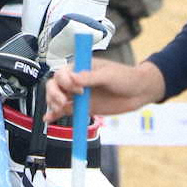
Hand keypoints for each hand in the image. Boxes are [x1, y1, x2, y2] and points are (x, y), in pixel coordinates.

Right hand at [44, 59, 164, 121]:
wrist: (138, 92)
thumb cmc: (125, 77)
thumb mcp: (108, 75)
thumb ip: (90, 77)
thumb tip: (73, 78)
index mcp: (81, 67)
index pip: (63, 72)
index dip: (65, 81)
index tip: (78, 89)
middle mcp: (77, 80)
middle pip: (55, 85)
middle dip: (54, 93)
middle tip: (63, 102)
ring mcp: (79, 95)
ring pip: (57, 98)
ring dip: (53, 103)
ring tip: (59, 109)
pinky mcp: (83, 107)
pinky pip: (65, 111)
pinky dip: (55, 114)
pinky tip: (48, 119)